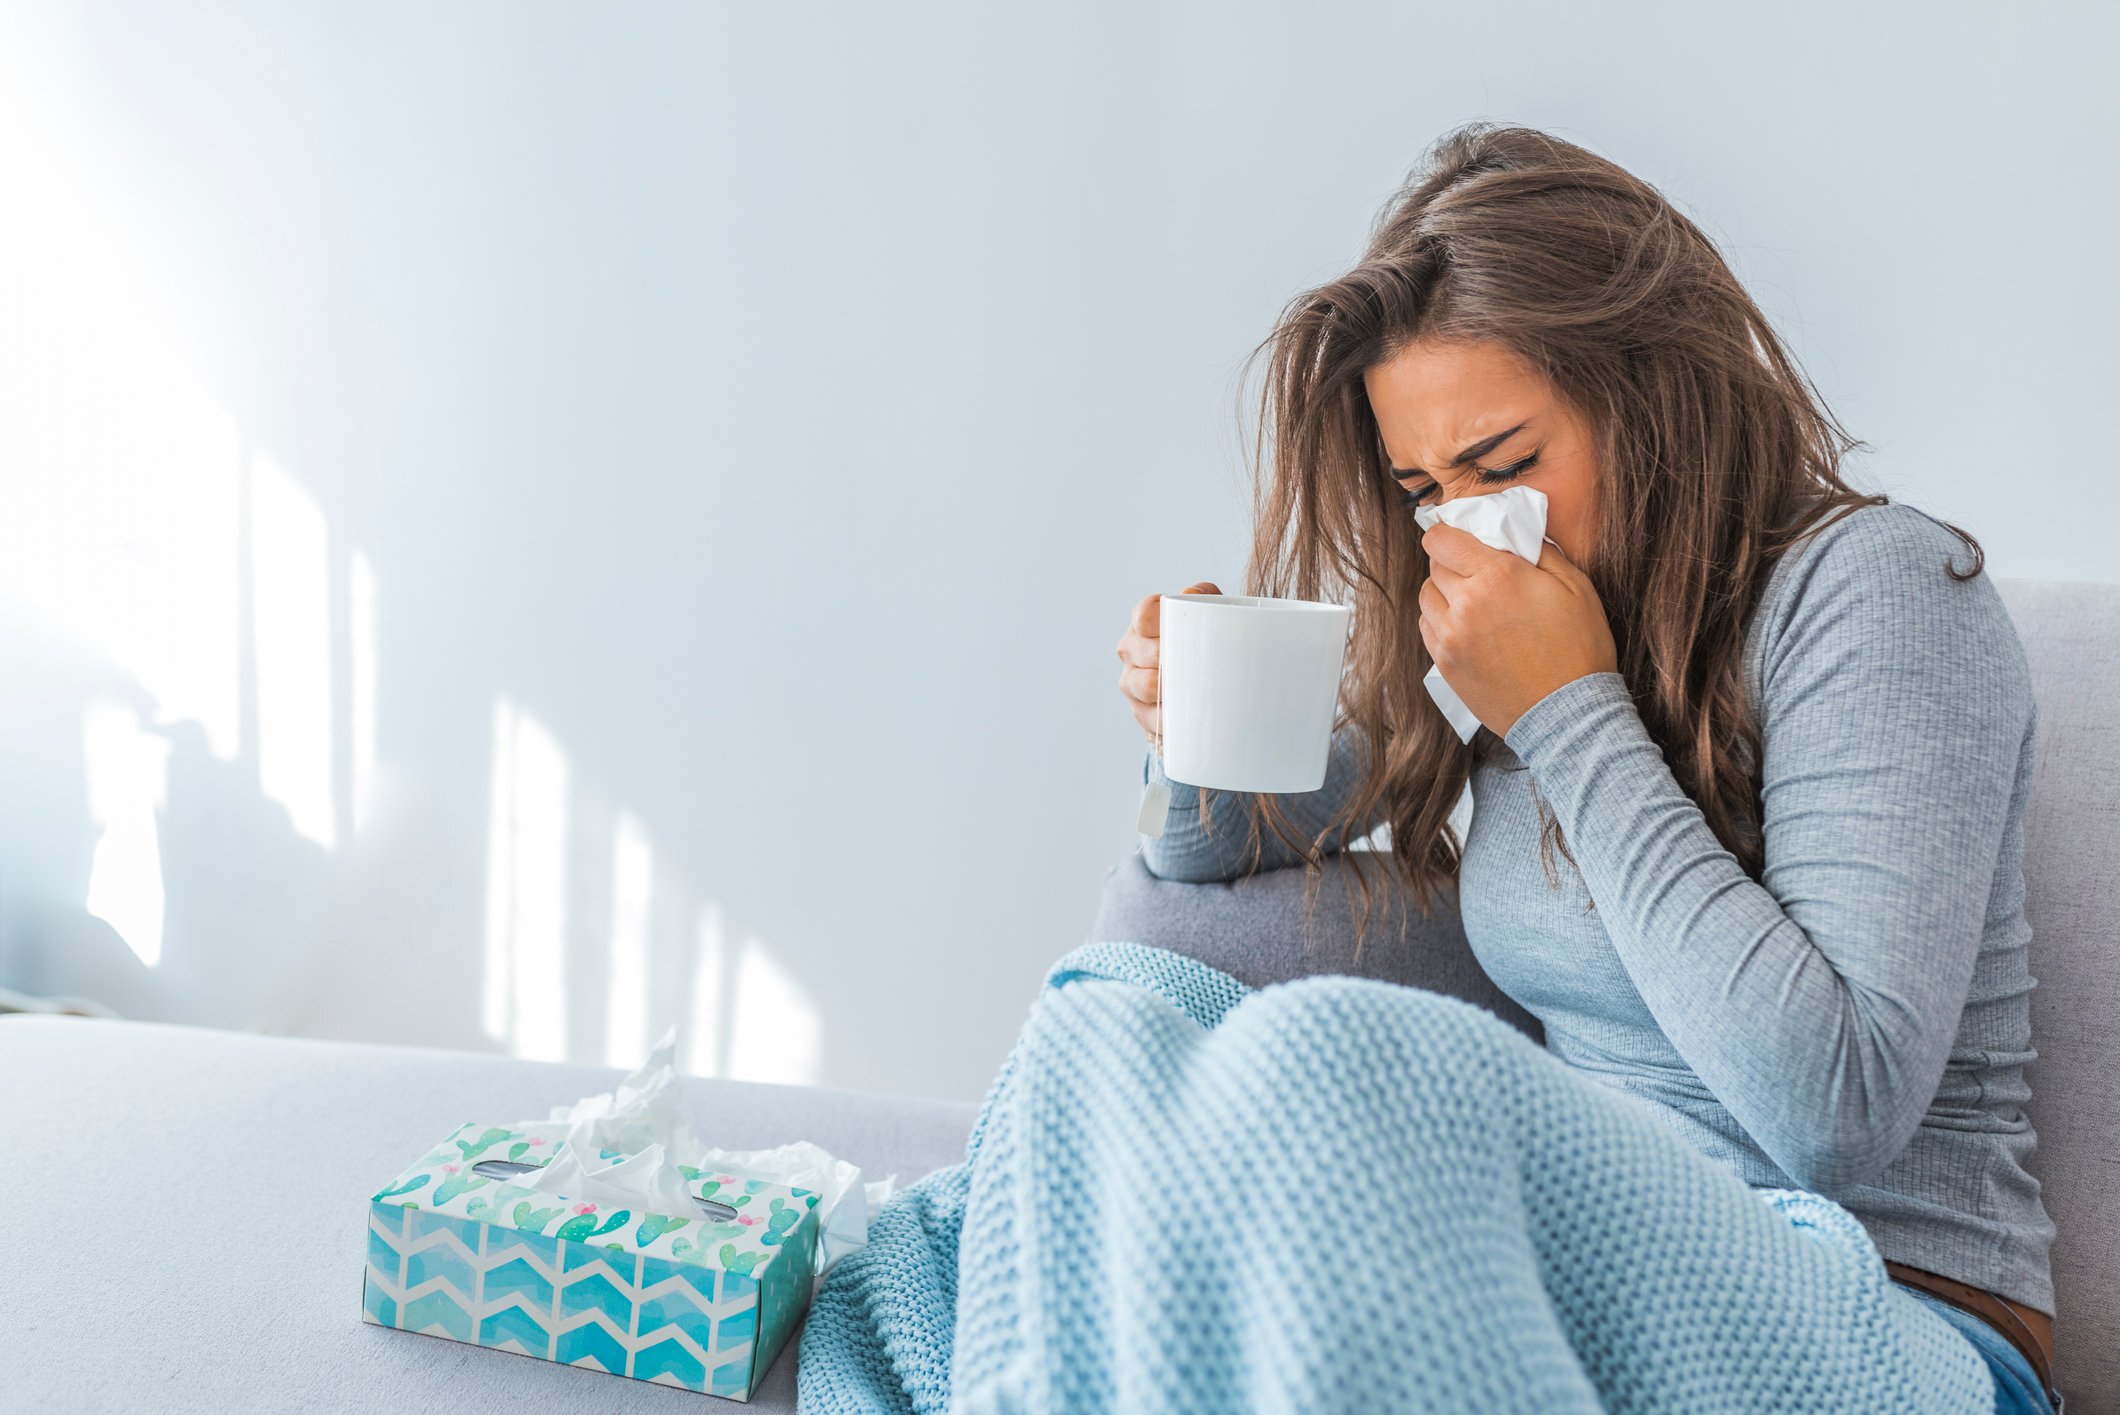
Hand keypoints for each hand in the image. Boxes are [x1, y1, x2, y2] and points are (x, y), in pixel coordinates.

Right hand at [1116, 582, 1220, 741]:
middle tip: (1188, 659)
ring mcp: (1133, 681)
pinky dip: (1164, 718)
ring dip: (1160, 687)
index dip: (1156, 621)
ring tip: (1184, 687)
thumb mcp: (1212, 611)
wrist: (1212, 678)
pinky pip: (1148, 717)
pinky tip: (1178, 717)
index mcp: (1145, 621)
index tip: (1175, 628)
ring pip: (1139, 684)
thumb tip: (1189, 592)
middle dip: (1161, 655)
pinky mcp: (1141, 712)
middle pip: (1136, 649)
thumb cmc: (1208, 639)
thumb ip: (1204, 595)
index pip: (1143, 614)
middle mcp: (1132, 649)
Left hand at [1418, 525, 1617, 740]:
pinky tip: (1465, 626)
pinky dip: (1439, 620)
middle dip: (1453, 562)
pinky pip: (1427, 628)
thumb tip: (1516, 534)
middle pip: (1435, 566)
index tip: (1458, 538)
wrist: (1567, 714)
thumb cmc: (1579, 650)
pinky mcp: (1445, 664)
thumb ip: (1542, 552)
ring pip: (1426, 597)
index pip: (1443, 540)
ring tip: (1471, 600)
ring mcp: (1451, 637)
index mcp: (1498, 577)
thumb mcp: (1576, 588)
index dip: (1447, 535)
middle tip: (1476, 571)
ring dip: (1443, 592)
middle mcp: (1466, 603)